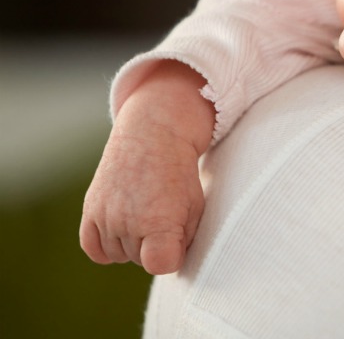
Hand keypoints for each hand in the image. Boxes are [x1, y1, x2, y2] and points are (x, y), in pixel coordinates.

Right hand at [80, 61, 214, 274]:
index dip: (172, 256)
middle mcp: (128, 222)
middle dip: (154, 243)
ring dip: (132, 242)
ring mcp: (106, 216)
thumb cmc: (181, 173)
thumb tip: (167, 263)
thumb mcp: (195, 206)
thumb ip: (183, 239)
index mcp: (159, 222)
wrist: (155, 134)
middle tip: (163, 213)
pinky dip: (106, 245)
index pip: (160, 265)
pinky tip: (122, 229)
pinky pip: (93, 248)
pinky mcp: (90, 209)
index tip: (177, 238)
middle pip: (141, 260)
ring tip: (145, 212)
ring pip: (119, 254)